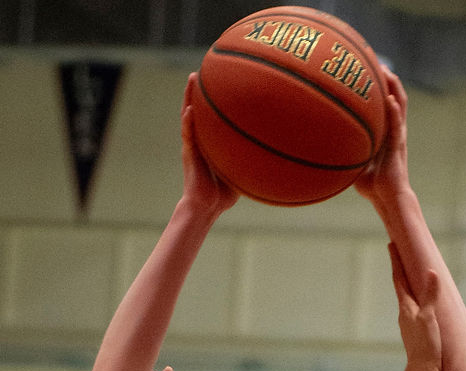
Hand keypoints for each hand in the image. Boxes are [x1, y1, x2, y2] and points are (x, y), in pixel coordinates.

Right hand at [180, 74, 239, 218]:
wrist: (207, 207)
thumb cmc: (225, 192)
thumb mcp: (243, 170)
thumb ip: (252, 158)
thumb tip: (276, 152)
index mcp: (212, 140)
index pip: (214, 114)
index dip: (217, 97)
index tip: (224, 77)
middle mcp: (201, 139)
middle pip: (200, 107)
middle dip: (202, 88)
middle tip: (206, 67)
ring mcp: (193, 145)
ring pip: (190, 115)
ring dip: (189, 96)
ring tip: (193, 77)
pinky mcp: (189, 155)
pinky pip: (188, 135)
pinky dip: (188, 122)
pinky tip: (189, 109)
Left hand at [354, 69, 408, 206]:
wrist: (387, 199)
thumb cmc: (371, 185)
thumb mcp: (353, 161)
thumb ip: (342, 150)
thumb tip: (318, 145)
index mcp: (385, 132)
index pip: (383, 103)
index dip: (378, 85)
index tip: (365, 69)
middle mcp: (393, 131)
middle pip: (393, 97)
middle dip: (386, 78)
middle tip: (374, 60)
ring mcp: (398, 137)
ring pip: (400, 106)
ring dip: (394, 88)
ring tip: (386, 71)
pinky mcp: (399, 147)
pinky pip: (397, 126)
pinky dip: (394, 112)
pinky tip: (389, 100)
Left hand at [390, 243, 441, 370]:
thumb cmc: (426, 345)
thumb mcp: (430, 317)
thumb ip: (430, 295)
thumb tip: (431, 272)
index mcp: (406, 307)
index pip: (399, 278)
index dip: (396, 261)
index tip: (391, 244)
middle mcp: (404, 313)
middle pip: (401, 285)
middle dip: (400, 268)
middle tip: (397, 252)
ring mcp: (408, 323)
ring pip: (407, 297)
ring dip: (408, 283)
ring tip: (410, 273)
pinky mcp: (415, 332)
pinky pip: (414, 309)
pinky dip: (416, 299)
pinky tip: (420, 303)